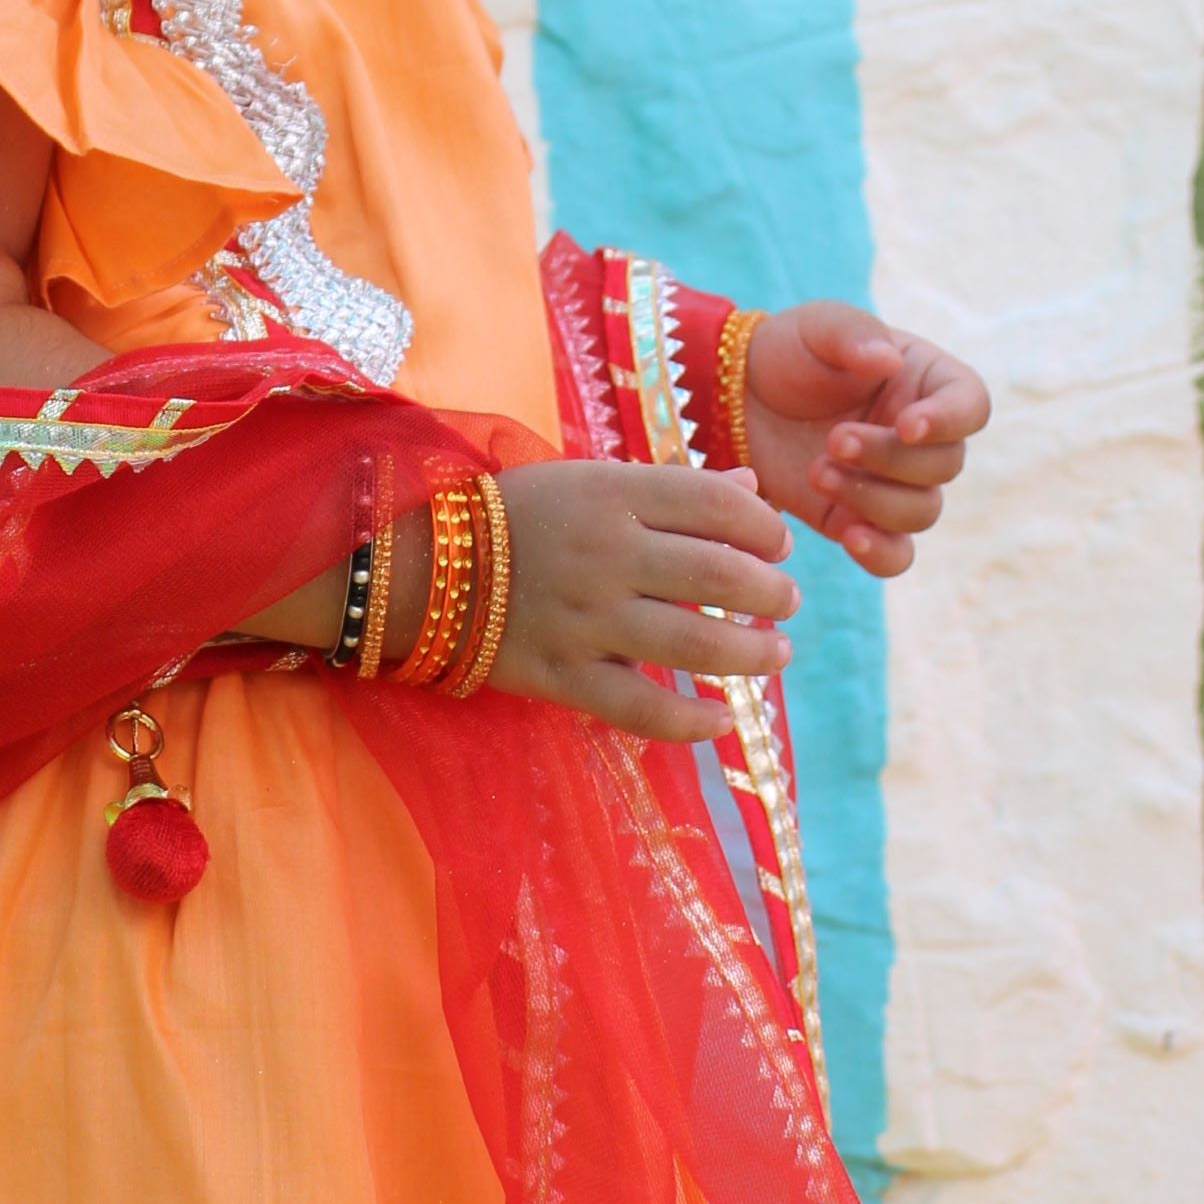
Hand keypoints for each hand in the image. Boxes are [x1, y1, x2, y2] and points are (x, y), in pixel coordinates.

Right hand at [483, 457, 794, 742]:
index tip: (777, 544)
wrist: (418, 567)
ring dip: (754, 654)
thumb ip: (673, 489)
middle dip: (772, 594)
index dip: (764, 527)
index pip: (717, 505)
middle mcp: (605, 555)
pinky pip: (642, 710)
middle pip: (722, 576)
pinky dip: (693, 722)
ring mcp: (585, 619)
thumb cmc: (516, 517)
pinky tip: (723, 719)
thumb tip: (754, 493)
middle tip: (785, 603)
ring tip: (775, 654)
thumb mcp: (588, 481)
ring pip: (697, 646)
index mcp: (612, 494)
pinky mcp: (562, 675)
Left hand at [737, 302, 989, 575]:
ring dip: (874, 498)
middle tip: (833, 441)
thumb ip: (854, 335)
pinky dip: (881, 554)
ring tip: (817, 472)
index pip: (970, 407)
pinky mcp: (862, 519)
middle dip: (889, 458)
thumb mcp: (818, 326)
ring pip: (922, 511)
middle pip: (944, 465)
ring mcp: (895, 483)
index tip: (906, 425)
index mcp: (928, 383)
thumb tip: (888, 359)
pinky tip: (850, 536)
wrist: (739, 398)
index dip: (948, 422)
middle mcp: (923, 438)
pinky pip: (895, 554)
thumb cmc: (790, 352)